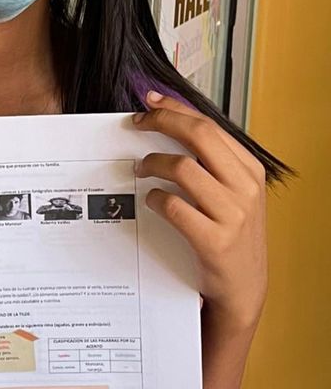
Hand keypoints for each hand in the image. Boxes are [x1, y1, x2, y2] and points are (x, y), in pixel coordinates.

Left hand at [133, 91, 267, 329]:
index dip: (176, 109)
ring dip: (152, 163)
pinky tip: (150, 200)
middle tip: (138, 124)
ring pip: (182, 167)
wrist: (242, 287)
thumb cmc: (230, 235)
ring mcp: (233, 214)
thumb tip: (171, 124)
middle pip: (198, 136)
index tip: (150, 101)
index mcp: (250, 170)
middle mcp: (245, 187)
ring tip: (140, 168)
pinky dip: (155, 198)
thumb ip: (210, 163)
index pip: (209, 125)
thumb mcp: (233, 194)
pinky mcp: (214, 240)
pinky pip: (174, 206)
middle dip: (163, 122)